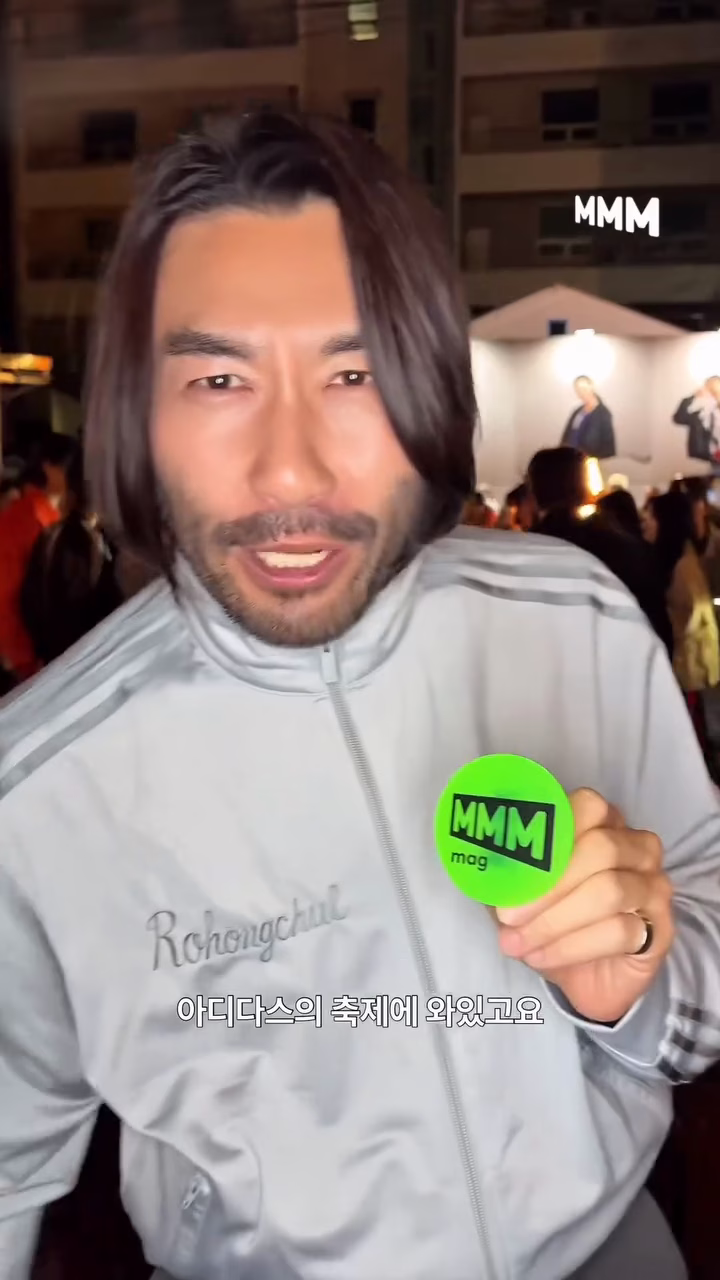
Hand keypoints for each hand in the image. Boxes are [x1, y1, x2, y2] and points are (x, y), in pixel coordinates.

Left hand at [495, 789, 674, 1023]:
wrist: (587, 979)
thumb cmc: (553, 922)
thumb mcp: (519, 891)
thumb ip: (506, 869)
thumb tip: (481, 854)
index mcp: (602, 823)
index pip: (586, 806)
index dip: (548, 835)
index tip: (508, 868)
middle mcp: (636, 846)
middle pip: (599, 849)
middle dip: (546, 886)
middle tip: (507, 916)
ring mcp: (654, 885)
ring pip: (609, 891)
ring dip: (554, 921)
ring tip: (518, 943)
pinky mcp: (661, 927)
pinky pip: (621, 931)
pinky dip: (571, 946)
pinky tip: (541, 957)